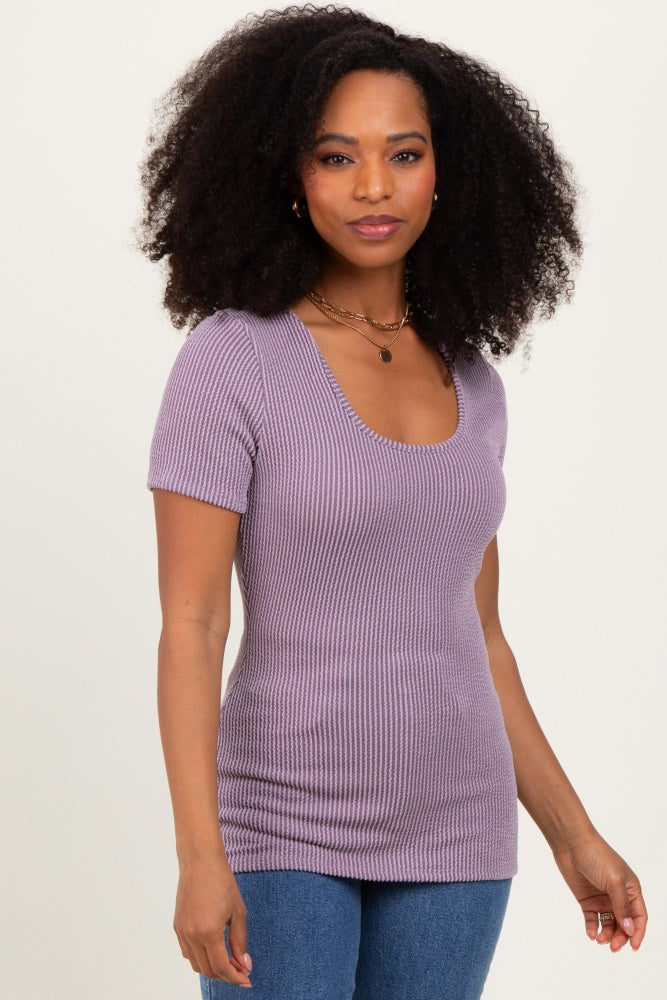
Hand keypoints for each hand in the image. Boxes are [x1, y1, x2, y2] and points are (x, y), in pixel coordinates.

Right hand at [174, 851, 252, 986]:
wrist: (200, 861)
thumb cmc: (222, 882)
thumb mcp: (238, 912)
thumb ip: (240, 941)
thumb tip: (244, 964)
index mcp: (209, 932)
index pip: (221, 967)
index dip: (235, 977)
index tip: (247, 979)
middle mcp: (192, 935)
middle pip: (207, 970)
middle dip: (226, 975)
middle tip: (241, 970)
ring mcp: (182, 932)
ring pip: (196, 964)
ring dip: (212, 967)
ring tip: (229, 959)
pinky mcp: (177, 926)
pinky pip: (187, 952)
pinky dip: (200, 957)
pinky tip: (214, 949)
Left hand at [552, 831, 646, 951]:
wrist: (571, 843)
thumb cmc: (597, 855)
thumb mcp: (614, 881)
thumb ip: (622, 906)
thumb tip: (630, 929)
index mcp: (631, 889)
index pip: (639, 916)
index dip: (638, 932)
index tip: (633, 946)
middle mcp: (618, 896)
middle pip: (624, 923)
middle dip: (621, 937)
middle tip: (613, 947)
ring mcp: (602, 898)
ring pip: (609, 924)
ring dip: (607, 934)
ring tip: (599, 939)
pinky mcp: (587, 900)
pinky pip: (593, 919)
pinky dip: (593, 928)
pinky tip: (591, 933)